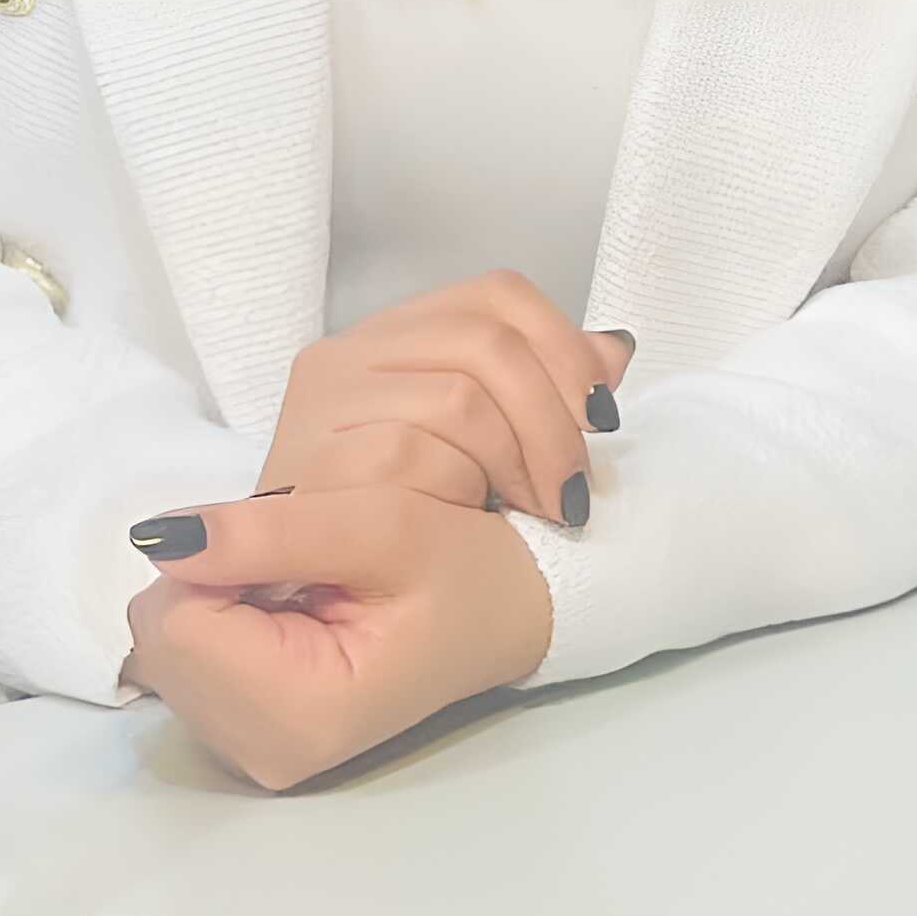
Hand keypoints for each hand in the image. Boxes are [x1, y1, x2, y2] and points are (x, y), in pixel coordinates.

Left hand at [121, 483, 554, 790]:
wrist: (505, 618)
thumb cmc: (461, 571)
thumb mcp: (381, 525)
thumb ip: (266, 530)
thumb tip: (160, 536)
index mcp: (296, 715)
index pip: (176, 621)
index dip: (216, 558)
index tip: (288, 541)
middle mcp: (259, 752)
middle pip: (159, 636)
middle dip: (211, 578)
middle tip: (300, 566)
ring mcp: (249, 749)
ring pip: (165, 641)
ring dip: (215, 594)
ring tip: (301, 587)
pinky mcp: (245, 731)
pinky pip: (185, 654)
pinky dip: (222, 616)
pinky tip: (288, 611)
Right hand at [257, 270, 633, 525]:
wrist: (312, 619)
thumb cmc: (408, 531)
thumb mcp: (485, 448)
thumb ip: (541, 390)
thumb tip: (614, 348)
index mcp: (393, 334)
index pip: (498, 295)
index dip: (565, 350)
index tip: (602, 419)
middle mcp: (345, 352)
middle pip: (488, 344)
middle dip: (552, 424)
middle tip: (572, 493)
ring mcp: (318, 404)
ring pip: (458, 399)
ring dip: (515, 465)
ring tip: (531, 513)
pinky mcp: (302, 460)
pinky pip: (407, 454)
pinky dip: (459, 490)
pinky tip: (474, 521)